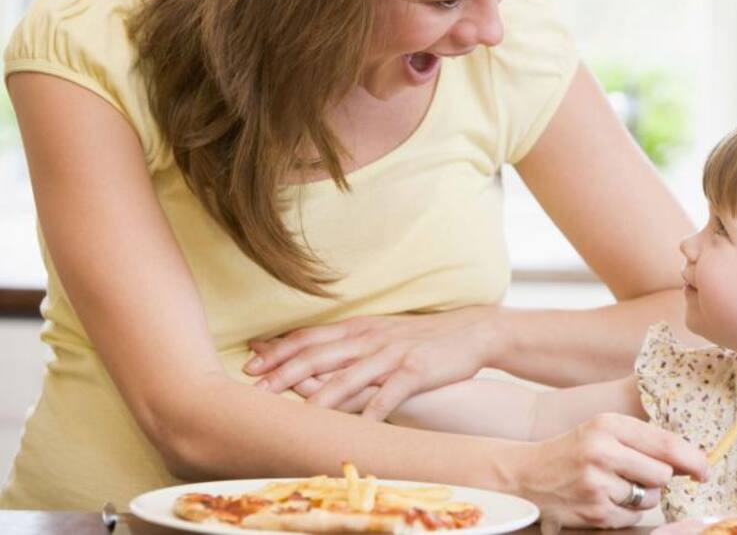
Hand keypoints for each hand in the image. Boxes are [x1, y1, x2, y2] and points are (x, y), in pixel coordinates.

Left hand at [244, 306, 505, 418]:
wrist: (471, 330)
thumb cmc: (420, 337)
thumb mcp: (379, 334)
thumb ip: (347, 345)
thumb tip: (312, 356)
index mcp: (358, 328)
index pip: (309, 338)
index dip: (278, 351)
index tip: (249, 364)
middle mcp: (369, 339)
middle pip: (320, 356)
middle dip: (284, 373)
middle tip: (256, 390)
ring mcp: (392, 355)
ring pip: (349, 376)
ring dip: (321, 396)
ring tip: (297, 414)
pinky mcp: (416, 370)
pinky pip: (391, 393)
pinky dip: (375, 409)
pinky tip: (362, 425)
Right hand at [512, 413, 707, 528]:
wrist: (527, 475)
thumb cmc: (573, 450)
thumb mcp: (603, 430)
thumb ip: (643, 440)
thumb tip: (690, 461)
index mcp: (607, 424)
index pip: (665, 444)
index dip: (693, 459)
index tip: (704, 470)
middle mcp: (602, 451)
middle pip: (662, 474)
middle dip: (657, 477)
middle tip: (636, 473)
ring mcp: (597, 484)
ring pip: (650, 498)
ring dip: (642, 496)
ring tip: (613, 484)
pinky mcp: (595, 512)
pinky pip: (634, 516)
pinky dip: (625, 511)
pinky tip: (604, 498)